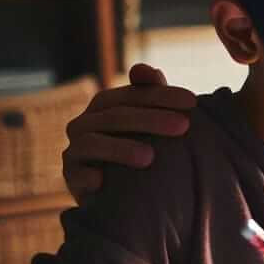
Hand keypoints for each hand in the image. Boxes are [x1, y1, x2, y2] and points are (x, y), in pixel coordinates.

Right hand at [63, 64, 195, 201]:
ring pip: (93, 142)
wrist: (118, 192)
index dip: (162, 95)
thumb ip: (152, 94)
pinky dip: (87, 175)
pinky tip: (102, 180)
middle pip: (116, 116)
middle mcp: (85, 123)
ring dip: (121, 148)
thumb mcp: (151, 122)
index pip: (132, 94)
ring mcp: (75, 150)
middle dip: (151, 119)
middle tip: (184, 126)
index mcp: (105, 105)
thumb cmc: (139, 146)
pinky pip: (76, 174)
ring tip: (150, 157)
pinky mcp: (71, 177)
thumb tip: (151, 70)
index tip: (192, 102)